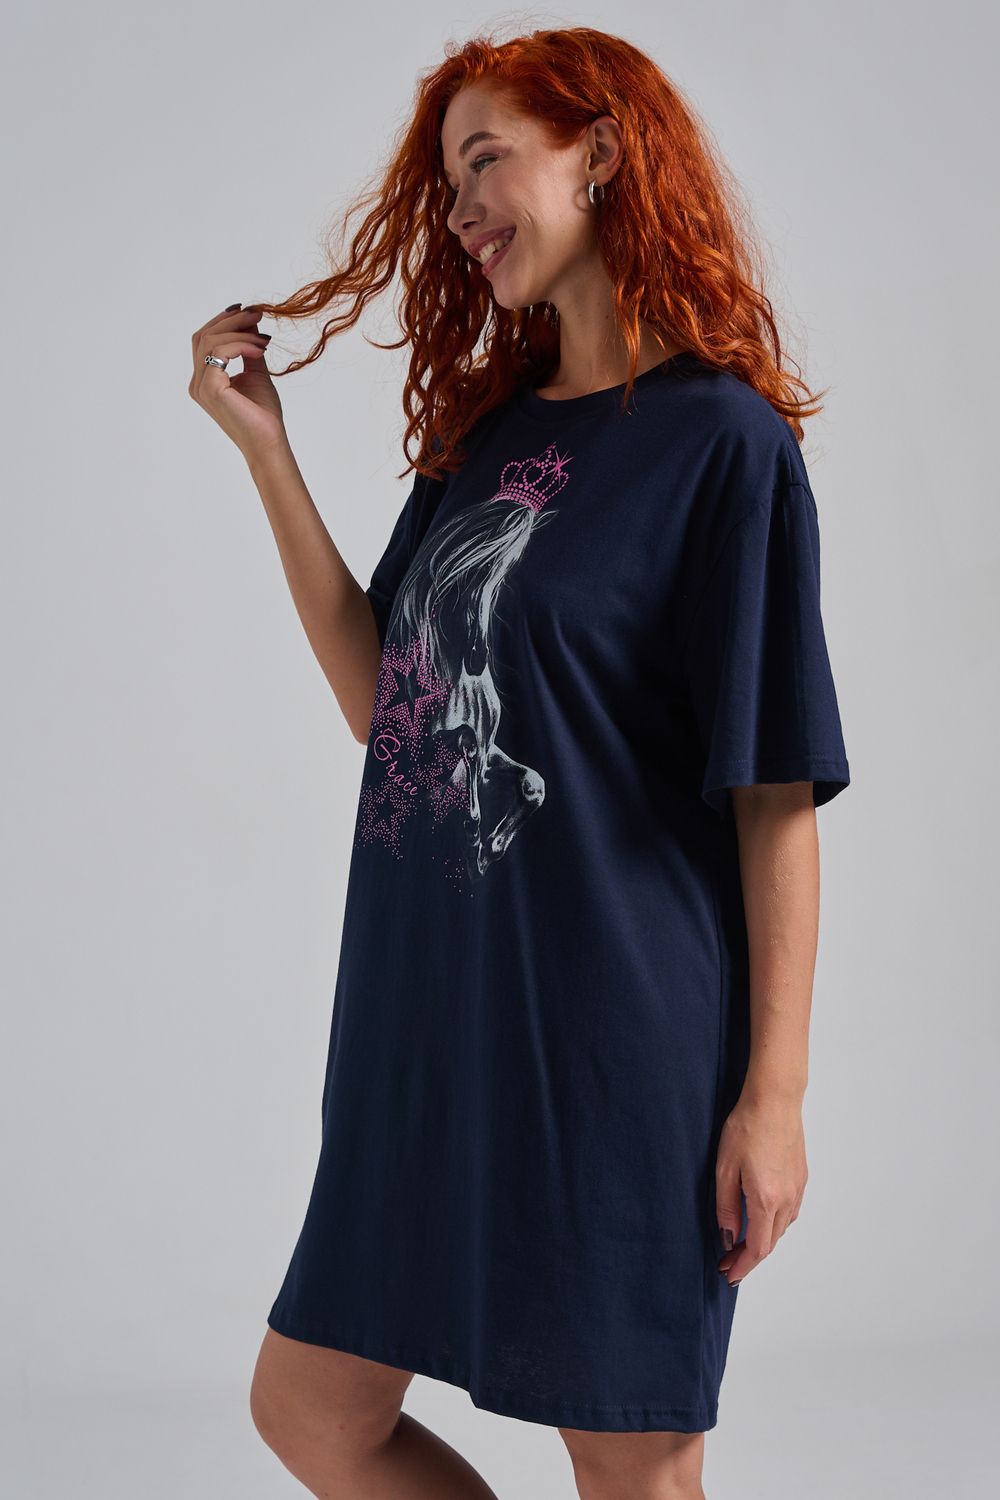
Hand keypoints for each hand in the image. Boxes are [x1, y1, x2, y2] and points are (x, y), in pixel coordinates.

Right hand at [189, 302, 286, 462]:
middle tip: (258, 314)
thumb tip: (251, 322)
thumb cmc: (263, 415)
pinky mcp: (210, 389)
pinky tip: (260, 350)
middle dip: (231, 321)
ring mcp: (201, 386)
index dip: (223, 321)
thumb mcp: (256, 373)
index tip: (248, 312)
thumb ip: (249, 348)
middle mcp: (198, 382)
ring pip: (211, 341)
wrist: (269, 442)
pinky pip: (220, 352)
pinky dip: (241, 345)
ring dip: (239, 332)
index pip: (205, 340)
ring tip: (264, 339)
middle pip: (204, 336)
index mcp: (205, 379)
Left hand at [715, 1087, 806, 1286]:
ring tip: (741, 1244)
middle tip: (728, 1263)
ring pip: (781, 1228)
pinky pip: (789, 1212)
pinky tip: (761, 1220)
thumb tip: (728, 1236)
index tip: (729, 1275)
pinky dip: (774, 1224)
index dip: (743, 1266)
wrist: (775, 1099)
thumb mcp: (725, 1168)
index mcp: (766, 1199)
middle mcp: (787, 1199)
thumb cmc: (747, 1127)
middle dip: (749, 1258)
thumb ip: (726, 1207)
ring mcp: (797, 1188)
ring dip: (763, 1241)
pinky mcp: (801, 1177)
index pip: (757, 1248)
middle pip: (771, 1243)